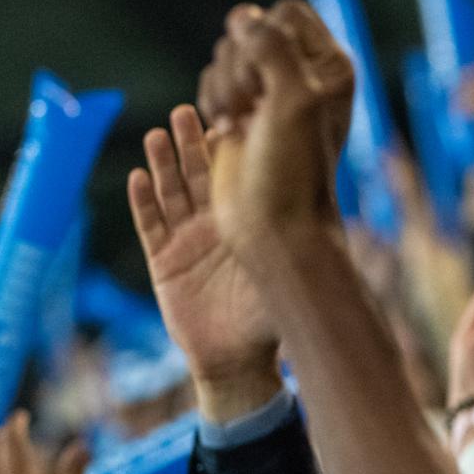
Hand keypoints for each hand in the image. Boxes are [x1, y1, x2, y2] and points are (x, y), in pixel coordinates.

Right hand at [129, 104, 281, 416]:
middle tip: (187, 110)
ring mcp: (187, 242)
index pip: (235, 175)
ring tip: (159, 133)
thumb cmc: (270, 322)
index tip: (228, 114)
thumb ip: (299, 247)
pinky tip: (139, 177)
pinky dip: (144, 202)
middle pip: (199, 175)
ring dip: (164, 164)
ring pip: (172, 193)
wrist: (239, 363)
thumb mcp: (287, 275)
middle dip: (191, 143)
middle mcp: (215, 226)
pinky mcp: (164, 263)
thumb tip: (334, 214)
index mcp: (247, 223)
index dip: (227, 146)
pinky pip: (150, 226)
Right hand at [196, 0, 354, 266]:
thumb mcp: (293, 102)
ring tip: (238, 126)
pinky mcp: (240, 116)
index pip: (285, 13)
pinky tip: (226, 131)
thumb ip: (272, 48)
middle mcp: (301, 77)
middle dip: (237, 68)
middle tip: (251, 110)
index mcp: (329, 67)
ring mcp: (268, 95)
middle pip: (246, 32)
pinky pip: (209, 83)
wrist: (276, 225)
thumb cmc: (293, 169)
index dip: (264, 36)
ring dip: (220, 88)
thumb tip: (244, 17)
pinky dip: (209, 103)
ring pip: (223, 57)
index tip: (267, 79)